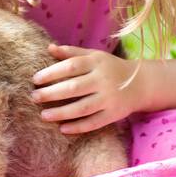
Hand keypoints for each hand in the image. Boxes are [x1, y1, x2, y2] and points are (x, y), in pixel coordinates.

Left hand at [30, 43, 144, 134]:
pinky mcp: (114, 114)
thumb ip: (72, 52)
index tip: (35, 79)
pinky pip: (94, 122)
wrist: (141, 83)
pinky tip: (63, 128)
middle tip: (34, 97)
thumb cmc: (110, 68)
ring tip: (43, 115)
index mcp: (97, 62)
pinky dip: (78, 126)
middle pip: (74, 88)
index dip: (51, 73)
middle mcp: (103, 80)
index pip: (71, 66)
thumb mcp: (94, 56)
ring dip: (61, 113)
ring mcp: (109, 98)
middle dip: (51, 94)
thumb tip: (49, 48)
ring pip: (82, 108)